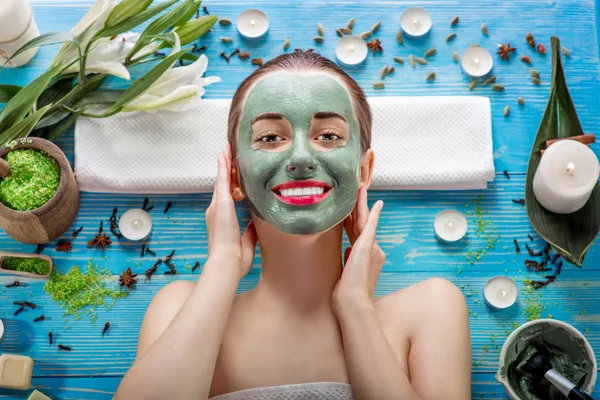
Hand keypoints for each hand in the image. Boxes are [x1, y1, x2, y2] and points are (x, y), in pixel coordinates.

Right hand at [205, 144, 257, 279]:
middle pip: (222, 185)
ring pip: (221, 179)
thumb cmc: (235, 260)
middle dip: (225, 170)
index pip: (226, 198)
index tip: (232, 176)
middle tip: (227, 155)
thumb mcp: (246, 242)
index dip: (229, 185)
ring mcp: (217, 206)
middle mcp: (216, 211)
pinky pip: (222, 179)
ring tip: (226, 150)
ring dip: (224, 164)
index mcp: (221, 221)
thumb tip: (255, 223)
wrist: (227, 264)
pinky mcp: (221, 203)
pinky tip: (225, 155)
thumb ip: (250, 231)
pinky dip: (223, 166)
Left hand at [333, 188, 384, 313]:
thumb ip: (350, 259)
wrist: (352, 301)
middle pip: (362, 225)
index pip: (357, 235)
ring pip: (365, 220)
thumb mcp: (347, 272)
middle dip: (358, 209)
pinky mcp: (367, 246)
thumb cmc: (347, 293)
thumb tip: (348, 250)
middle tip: (357, 193)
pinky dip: (375, 214)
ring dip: (363, 205)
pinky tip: (378, 203)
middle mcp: (373, 251)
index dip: (352, 222)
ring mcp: (371, 248)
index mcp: (366, 257)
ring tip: (361, 190)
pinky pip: (372, 225)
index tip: (349, 212)